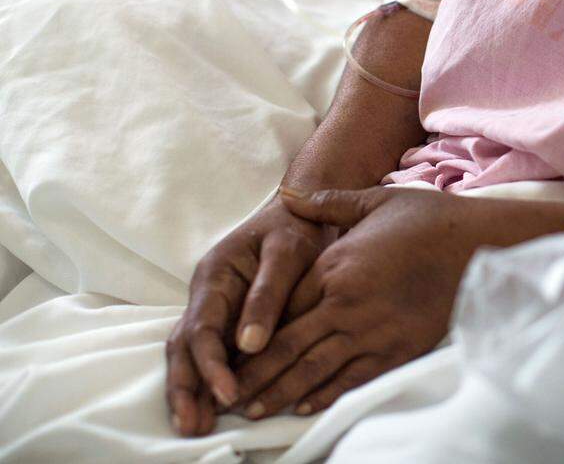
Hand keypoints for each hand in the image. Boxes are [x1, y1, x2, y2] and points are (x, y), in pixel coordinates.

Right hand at [165, 196, 329, 435]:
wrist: (300, 214)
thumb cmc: (295, 230)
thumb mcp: (287, 253)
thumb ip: (268, 295)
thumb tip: (250, 345)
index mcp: (215, 276)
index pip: (202, 328)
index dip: (211, 365)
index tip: (227, 394)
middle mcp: (207, 295)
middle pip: (185, 347)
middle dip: (186, 388)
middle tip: (192, 427)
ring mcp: (214, 308)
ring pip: (192, 354)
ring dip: (192, 391)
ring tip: (195, 427)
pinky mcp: (228, 320)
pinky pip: (212, 354)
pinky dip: (211, 381)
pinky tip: (215, 408)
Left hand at [233, 187, 473, 419]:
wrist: (478, 244)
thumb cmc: (429, 218)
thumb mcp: (375, 201)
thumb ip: (328, 204)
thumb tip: (290, 195)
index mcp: (335, 266)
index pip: (282, 307)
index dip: (253, 331)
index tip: (229, 347)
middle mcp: (345, 304)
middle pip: (287, 346)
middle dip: (255, 372)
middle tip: (228, 392)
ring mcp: (371, 331)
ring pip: (312, 369)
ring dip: (279, 391)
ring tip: (253, 408)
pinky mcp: (397, 350)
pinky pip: (351, 379)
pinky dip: (324, 394)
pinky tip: (304, 406)